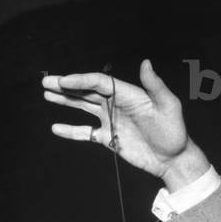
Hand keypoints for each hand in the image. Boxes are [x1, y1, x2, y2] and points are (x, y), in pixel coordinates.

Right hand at [42, 59, 209, 187]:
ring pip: (83, 107)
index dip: (81, 80)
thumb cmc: (174, 131)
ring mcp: (110, 120)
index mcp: (127, 93)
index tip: (64, 81)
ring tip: (46, 94)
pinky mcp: (108, 138)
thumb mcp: (168, 106)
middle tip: (46, 82)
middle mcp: (116, 104)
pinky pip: (85, 133)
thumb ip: (155, 85)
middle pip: (87, 91)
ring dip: (65, 101)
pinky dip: (71, 131)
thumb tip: (146, 62)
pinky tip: (56, 128)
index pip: (99, 82)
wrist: (173, 158)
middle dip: (66, 86)